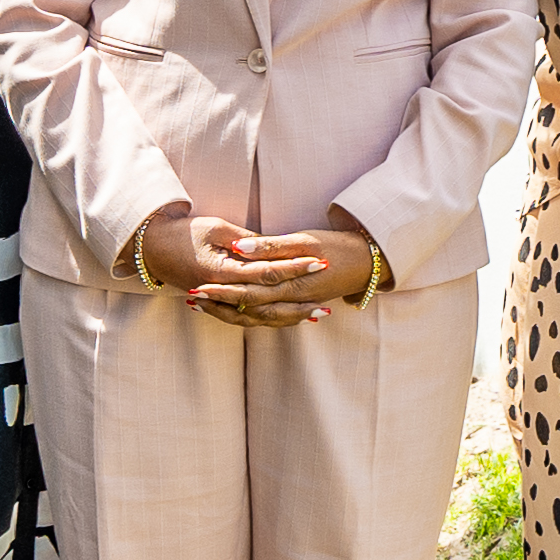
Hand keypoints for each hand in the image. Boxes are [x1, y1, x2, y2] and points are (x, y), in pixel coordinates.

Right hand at [136, 208, 339, 324]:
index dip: (294, 267)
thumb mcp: (214, 228)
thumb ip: (244, 240)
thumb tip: (272, 245)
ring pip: (261, 316)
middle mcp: (223, 291)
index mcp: (222, 271)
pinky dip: (272, 320)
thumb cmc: (183, 233)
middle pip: (269, 299)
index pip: (266, 272)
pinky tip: (291, 320)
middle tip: (327, 295)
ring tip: (318, 314)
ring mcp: (220, 301)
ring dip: (290, 317)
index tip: (318, 261)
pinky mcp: (219, 304)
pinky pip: (248, 319)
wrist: (152, 249)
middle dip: (300, 295)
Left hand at [202, 215, 383, 325]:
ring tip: (204, 306)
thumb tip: (242, 246)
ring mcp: (296, 307)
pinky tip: (232, 311)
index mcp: (292, 285)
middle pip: (248, 308)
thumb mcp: (304, 239)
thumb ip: (272, 245)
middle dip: (218, 304)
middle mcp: (292, 302)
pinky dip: (248, 317)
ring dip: (228, 313)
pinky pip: (269, 319)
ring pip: (256, 319)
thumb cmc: (336, 246)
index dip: (222, 289)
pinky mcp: (298, 306)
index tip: (198, 284)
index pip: (250, 291)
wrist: (367, 262)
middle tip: (192, 297)